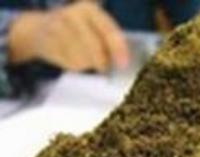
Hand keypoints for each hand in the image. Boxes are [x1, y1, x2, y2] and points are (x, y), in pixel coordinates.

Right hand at [8, 2, 128, 71]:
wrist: (39, 28)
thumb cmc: (77, 29)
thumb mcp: (94, 26)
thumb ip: (109, 39)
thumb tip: (122, 60)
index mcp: (89, 9)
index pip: (108, 30)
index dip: (118, 48)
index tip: (123, 64)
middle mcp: (71, 15)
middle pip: (94, 46)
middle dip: (102, 60)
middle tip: (104, 67)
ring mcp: (57, 28)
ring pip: (82, 57)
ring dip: (88, 63)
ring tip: (85, 57)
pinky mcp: (48, 43)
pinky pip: (70, 63)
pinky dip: (75, 65)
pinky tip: (70, 57)